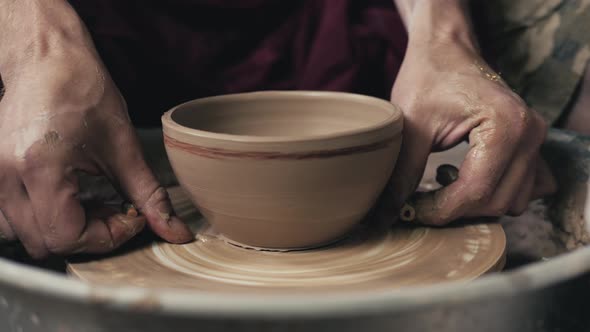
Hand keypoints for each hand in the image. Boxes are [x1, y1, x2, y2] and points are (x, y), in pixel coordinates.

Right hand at [0, 1, 191, 257]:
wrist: (46, 60)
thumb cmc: (82, 91)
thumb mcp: (125, 146)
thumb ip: (149, 195)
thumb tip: (175, 231)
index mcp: (40, 167)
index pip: (68, 236)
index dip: (107, 236)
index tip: (130, 216)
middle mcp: (5, 176)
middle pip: (47, 242)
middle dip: (90, 235)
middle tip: (115, 209)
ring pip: (26, 236)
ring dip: (64, 230)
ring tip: (90, 202)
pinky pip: (9, 220)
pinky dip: (42, 220)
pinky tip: (66, 199)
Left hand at [381, 1, 556, 224]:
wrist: (446, 50)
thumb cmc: (428, 78)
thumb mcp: (410, 126)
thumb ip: (402, 173)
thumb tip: (388, 215)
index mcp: (505, 125)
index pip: (476, 191)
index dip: (441, 211)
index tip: (411, 212)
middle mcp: (530, 134)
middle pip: (496, 202)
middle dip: (455, 211)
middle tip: (419, 203)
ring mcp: (535, 140)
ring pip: (511, 202)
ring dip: (474, 205)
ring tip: (442, 184)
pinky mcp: (530, 145)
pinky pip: (520, 190)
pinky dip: (493, 194)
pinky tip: (464, 177)